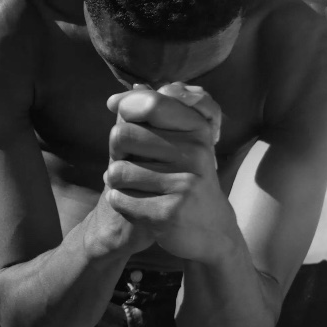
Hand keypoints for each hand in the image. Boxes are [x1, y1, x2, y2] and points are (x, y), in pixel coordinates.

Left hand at [100, 84, 235, 262]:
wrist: (211, 231)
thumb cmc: (187, 178)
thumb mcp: (182, 141)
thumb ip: (154, 112)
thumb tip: (120, 95)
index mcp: (197, 130)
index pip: (149, 103)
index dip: (126, 108)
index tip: (125, 116)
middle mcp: (194, 154)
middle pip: (121, 135)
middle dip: (117, 152)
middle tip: (134, 166)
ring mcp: (183, 185)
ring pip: (116, 170)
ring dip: (117, 182)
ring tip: (139, 189)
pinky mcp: (169, 213)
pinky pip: (119, 199)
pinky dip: (121, 203)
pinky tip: (140, 208)